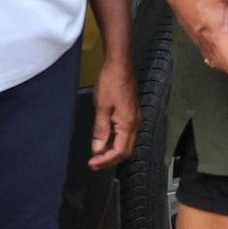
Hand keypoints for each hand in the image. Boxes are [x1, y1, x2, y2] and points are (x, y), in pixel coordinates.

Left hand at [89, 49, 139, 169]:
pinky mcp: (131, 114)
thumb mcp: (102, 107)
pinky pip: (125, 134)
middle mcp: (135, 124)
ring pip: (126, 143)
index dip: (106, 160)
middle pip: (125, 150)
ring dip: (112, 151)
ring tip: (96, 154)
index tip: (92, 163)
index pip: (120, 151)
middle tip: (94, 163)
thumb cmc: (110, 82)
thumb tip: (97, 149)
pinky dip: (114, 141)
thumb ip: (100, 130)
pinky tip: (104, 141)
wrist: (120, 64)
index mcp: (128, 124)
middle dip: (109, 159)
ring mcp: (134, 119)